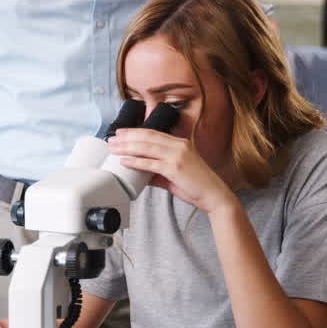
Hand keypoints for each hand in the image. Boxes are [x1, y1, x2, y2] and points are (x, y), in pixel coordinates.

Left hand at [109, 129, 234, 213]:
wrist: (214, 195)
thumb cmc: (196, 185)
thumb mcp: (175, 174)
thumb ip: (157, 172)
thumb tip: (140, 173)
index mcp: (180, 143)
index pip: (153, 133)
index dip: (135, 132)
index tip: (121, 133)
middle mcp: (179, 145)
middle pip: (147, 137)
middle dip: (127, 137)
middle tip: (112, 139)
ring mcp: (177, 156)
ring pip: (146, 147)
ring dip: (127, 147)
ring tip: (114, 148)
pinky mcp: (175, 168)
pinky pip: (150, 163)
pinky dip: (135, 161)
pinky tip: (124, 161)